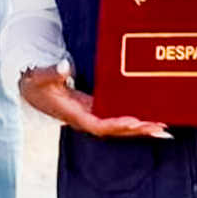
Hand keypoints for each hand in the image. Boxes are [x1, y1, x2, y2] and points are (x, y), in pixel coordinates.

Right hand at [19, 63, 169, 138]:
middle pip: (115, 130)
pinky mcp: (96, 110)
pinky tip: (150, 121)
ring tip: (164, 129)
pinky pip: (118, 119)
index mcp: (74, 114)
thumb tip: (64, 66)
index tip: (133, 121)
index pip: (98, 124)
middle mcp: (86, 120)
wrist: (32, 90)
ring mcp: (92, 116)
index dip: (116, 124)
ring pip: (120, 127)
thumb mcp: (40, 77)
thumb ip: (52, 73)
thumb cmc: (37, 83)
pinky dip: (134, 121)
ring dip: (141, 129)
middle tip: (160, 129)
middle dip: (137, 131)